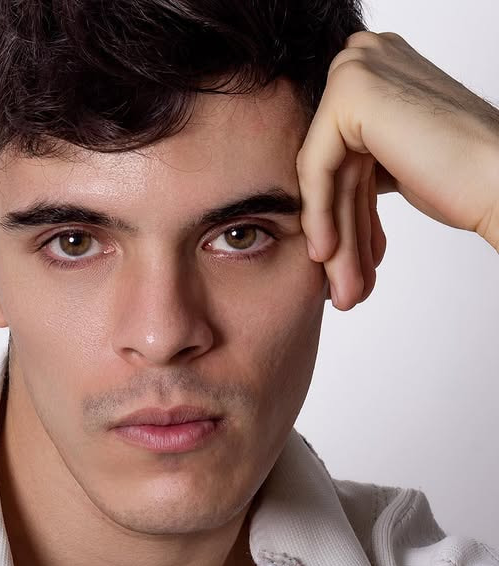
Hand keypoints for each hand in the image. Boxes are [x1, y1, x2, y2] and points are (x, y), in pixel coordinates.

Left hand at [296, 31, 498, 309]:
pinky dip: (320, 214)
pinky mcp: (351, 92)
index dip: (343, 216)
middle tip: (344, 287)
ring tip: (343, 289)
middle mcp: (365, 57)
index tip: (346, 264)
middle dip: (341, 234)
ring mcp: (357, 69)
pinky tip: (327, 254)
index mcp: (378, 68)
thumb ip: (360, 165)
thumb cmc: (466, 179)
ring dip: (336, 240)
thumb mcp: (397, 165)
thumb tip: (322, 196)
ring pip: (326, 175)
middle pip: (336, 166)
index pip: (342, 154)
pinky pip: (317, 167)